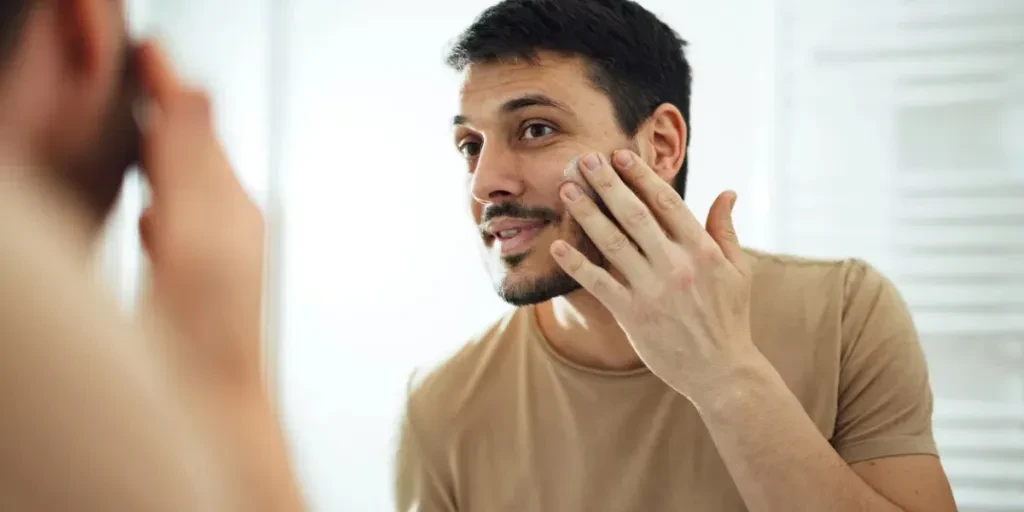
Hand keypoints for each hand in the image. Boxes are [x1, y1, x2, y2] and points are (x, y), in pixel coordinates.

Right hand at [135, 41, 264, 391]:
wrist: (216, 402)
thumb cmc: (210, 332)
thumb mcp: (195, 237)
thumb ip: (190, 166)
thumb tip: (190, 97)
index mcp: (230, 206)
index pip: (196, 127)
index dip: (168, 87)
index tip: (150, 52)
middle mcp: (231, 225)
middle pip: (196, 150)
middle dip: (168, 110)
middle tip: (145, 72)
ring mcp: (217, 255)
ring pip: (188, 186)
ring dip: (164, 152)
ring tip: (141, 123)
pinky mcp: (200, 284)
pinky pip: (181, 227)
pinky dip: (164, 204)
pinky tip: (151, 212)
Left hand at [551, 150, 761, 399]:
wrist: (722, 371)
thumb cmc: (729, 317)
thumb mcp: (738, 270)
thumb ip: (725, 229)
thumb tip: (727, 191)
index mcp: (702, 250)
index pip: (667, 202)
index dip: (641, 176)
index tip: (620, 155)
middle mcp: (676, 265)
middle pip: (634, 215)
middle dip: (607, 184)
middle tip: (585, 159)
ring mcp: (653, 290)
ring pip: (613, 243)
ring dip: (587, 214)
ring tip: (567, 190)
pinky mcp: (633, 315)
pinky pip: (598, 283)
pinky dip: (576, 264)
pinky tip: (557, 245)